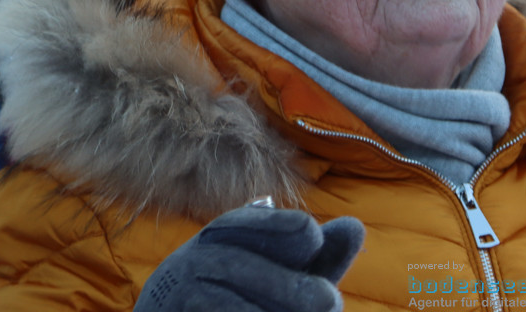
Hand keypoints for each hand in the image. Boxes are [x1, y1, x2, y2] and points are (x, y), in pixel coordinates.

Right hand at [134, 206, 364, 311]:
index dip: (278, 228)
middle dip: (287, 283)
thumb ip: (318, 259)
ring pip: (222, 302)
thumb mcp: (286, 280)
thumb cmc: (245, 302)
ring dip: (266, 311)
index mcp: (218, 239)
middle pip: (238, 265)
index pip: (243, 223)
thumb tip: (355, 226)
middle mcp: (189, 260)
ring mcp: (170, 294)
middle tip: (331, 301)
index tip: (312, 235)